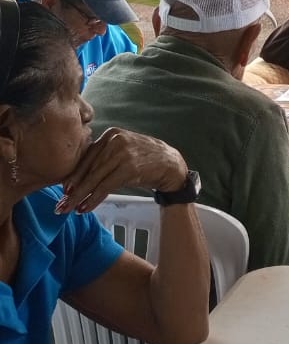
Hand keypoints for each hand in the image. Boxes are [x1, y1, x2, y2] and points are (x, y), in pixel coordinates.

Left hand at [58, 128, 187, 213]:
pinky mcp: (129, 168)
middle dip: (73, 189)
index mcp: (112, 134)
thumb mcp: (124, 150)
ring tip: (69, 209)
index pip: (87, 157)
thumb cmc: (146, 160)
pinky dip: (94, 199)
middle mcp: (115, 140)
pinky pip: (105, 186)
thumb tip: (79, 175)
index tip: (63, 190)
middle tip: (60, 204)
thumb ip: (105, 155)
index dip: (73, 175)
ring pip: (94, 179)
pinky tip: (85, 208)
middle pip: (88, 168)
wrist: (172, 164)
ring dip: (80, 197)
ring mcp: (123, 153)